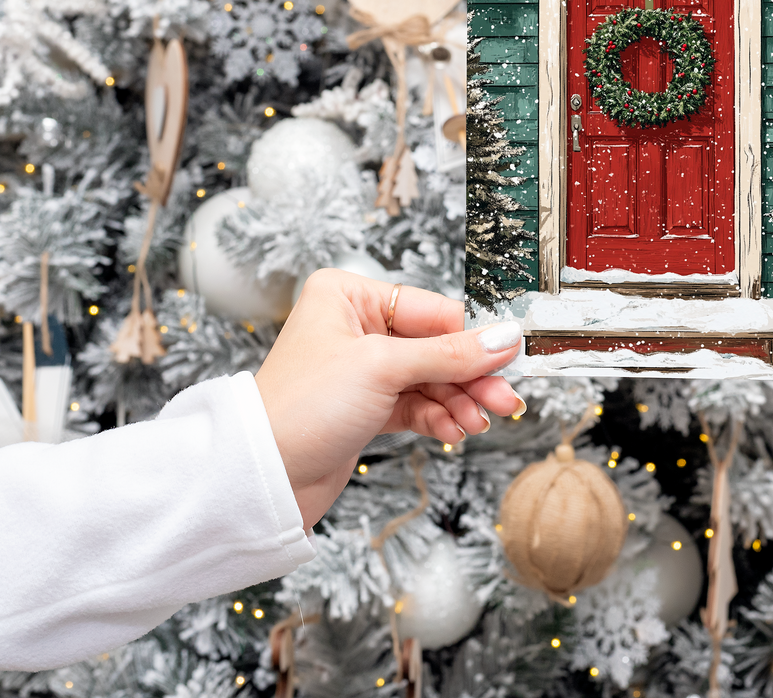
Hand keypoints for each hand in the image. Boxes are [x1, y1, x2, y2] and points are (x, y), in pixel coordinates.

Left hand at [254, 269, 524, 528]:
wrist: (263, 476)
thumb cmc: (299, 408)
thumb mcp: (382, 369)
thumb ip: (449, 354)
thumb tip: (504, 338)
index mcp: (349, 296)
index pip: (432, 310)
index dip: (472, 338)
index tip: (509, 358)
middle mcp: (356, 327)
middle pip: (437, 347)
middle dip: (470, 377)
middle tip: (502, 399)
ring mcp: (363, 369)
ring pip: (432, 379)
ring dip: (459, 402)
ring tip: (478, 422)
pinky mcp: (367, 407)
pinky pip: (418, 405)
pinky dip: (439, 418)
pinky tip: (455, 431)